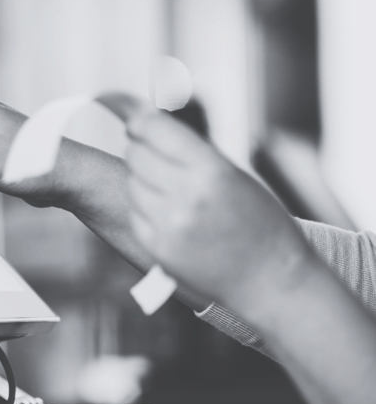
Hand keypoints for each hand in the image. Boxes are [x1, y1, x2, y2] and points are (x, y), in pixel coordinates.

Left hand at [107, 93, 312, 309]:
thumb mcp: (236, 175)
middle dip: (140, 148)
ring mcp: (168, 225)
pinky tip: (166, 211)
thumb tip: (151, 122)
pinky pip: (135, 212)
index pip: (155, 129)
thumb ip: (194, 151)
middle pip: (136, 154)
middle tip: (151, 151)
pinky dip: (144, 206)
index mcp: (211, 171)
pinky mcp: (157, 248)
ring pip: (131, 182)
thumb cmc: (261, 224)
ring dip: (142, 178)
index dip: (140, 121)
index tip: (135, 121)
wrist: (271, 282)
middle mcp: (186, 196)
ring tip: (167, 186)